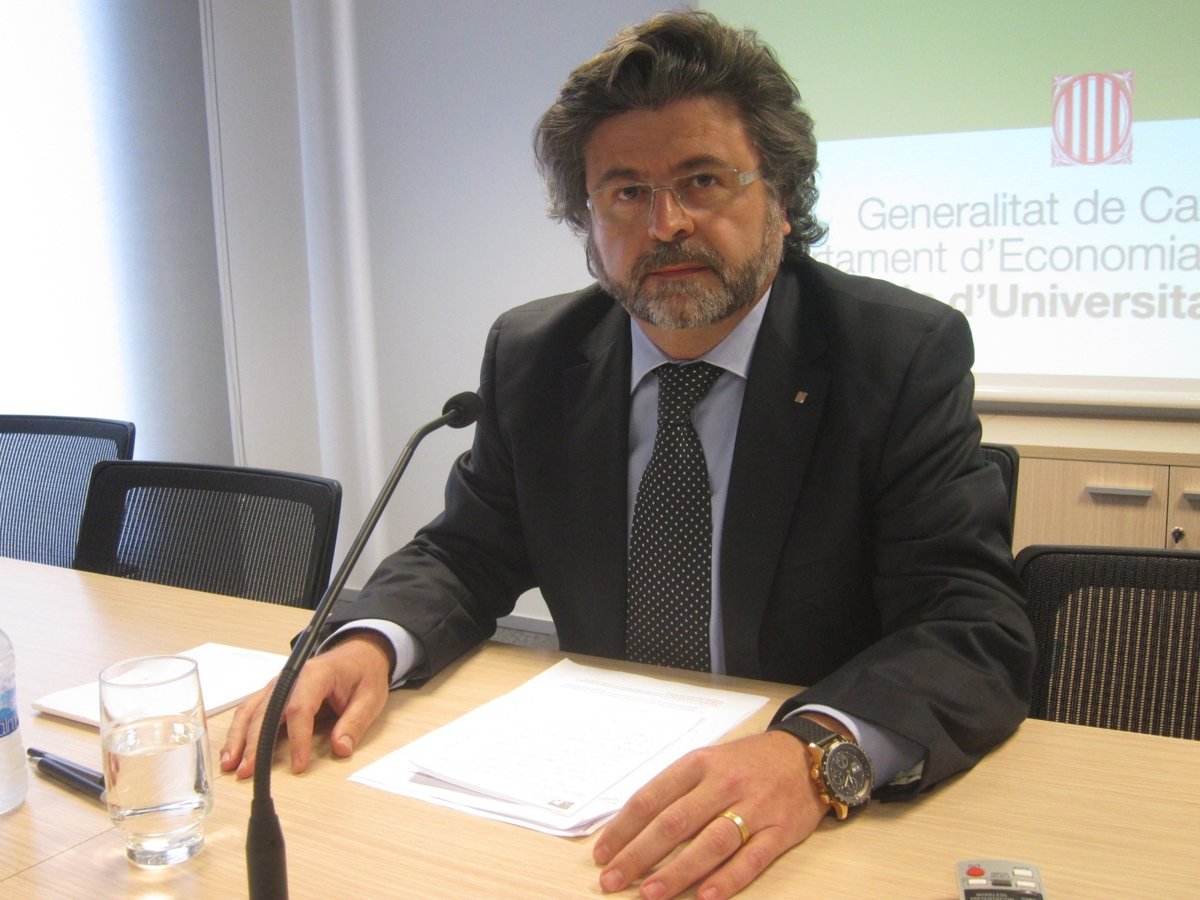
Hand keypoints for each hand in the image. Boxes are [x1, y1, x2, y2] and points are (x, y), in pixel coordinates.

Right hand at [219, 632, 392, 778]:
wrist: (358, 654)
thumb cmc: (363, 673)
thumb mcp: (371, 697)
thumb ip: (355, 723)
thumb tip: (341, 749)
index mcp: (316, 673)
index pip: (300, 707)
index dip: (298, 738)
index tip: (299, 765)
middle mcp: (291, 677)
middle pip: (267, 710)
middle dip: (256, 743)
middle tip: (249, 771)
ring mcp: (279, 684)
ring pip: (252, 710)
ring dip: (239, 738)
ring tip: (230, 765)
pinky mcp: (274, 693)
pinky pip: (252, 711)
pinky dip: (240, 732)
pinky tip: (232, 752)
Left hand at [593, 729, 826, 899]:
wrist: (806, 754)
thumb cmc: (748, 763)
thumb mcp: (708, 761)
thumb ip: (675, 790)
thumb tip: (630, 827)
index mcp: (699, 764)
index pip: (652, 797)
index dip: (623, 828)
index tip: (602, 854)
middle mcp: (724, 783)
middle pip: (675, 822)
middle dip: (639, 855)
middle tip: (613, 880)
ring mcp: (754, 807)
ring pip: (711, 842)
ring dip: (678, 871)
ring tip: (650, 894)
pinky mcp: (781, 829)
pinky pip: (753, 858)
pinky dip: (729, 878)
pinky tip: (706, 896)